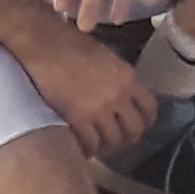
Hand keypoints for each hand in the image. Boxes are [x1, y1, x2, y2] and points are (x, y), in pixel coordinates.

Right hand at [28, 23, 160, 158]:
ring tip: (100, 146)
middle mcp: (117, 96)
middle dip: (128, 138)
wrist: (45, 44)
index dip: (146, 121)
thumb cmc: (72, 44)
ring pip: (112, 141)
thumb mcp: (107, 57)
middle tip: (119, 140)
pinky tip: (84, 147)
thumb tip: (124, 96)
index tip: (139, 125)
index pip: (149, 109)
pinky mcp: (75, 119)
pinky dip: (88, 149)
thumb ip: (119, 78)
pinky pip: (89, 145)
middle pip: (134, 130)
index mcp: (127, 78)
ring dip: (108, 146)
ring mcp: (96, 109)